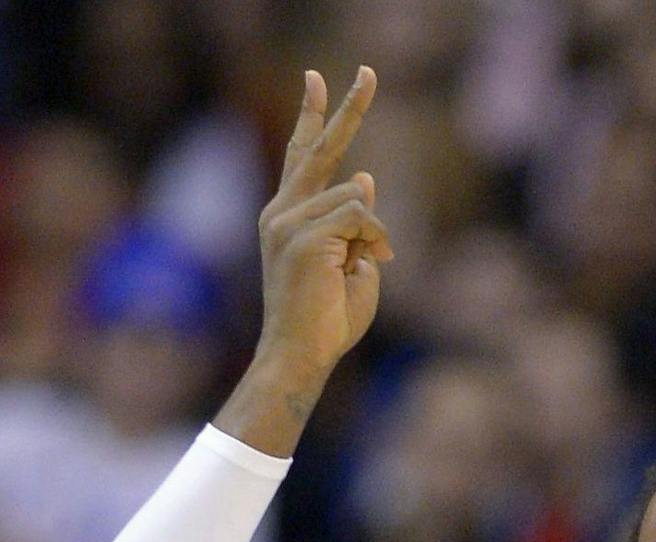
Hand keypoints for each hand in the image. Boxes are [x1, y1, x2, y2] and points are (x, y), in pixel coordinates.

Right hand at [255, 67, 392, 383]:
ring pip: (355, 198)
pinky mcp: (306, 236)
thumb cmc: (328, 321)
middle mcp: (281, 212)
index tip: (317, 80)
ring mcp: (288, 222)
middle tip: (369, 71)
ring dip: (371, 236)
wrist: (302, 354)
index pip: (300, 156)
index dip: (312, 117)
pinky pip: (360, 217)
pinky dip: (373, 241)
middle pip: (319, 148)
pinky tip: (366, 265)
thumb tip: (363, 175)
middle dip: (348, 110)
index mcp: (286, 217)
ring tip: (357, 270)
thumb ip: (355, 222)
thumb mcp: (352, 263)